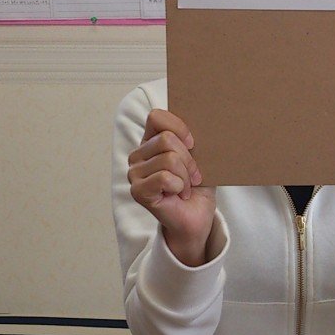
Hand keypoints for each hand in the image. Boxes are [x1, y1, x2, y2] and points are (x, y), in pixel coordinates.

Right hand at [127, 109, 216, 265]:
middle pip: (167, 140)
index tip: (193, 144)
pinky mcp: (137, 191)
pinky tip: (178, 195)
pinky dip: (179, 187)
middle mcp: (138, 155)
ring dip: (186, 177)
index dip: (179, 128)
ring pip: (169, 159)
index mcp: (150, 142)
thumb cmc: (196, 187)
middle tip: (192, 177)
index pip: (156, 117)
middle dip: (189, 160)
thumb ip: (190, 139)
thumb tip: (200, 122)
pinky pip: (164, 177)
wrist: (197, 217)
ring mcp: (134, 173)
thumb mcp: (198, 157)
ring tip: (185, 188)